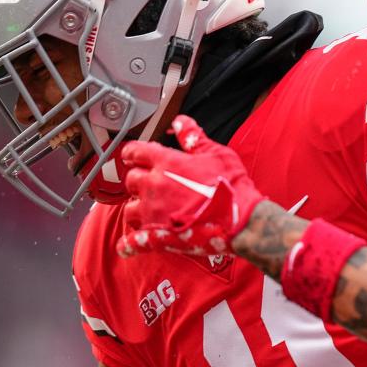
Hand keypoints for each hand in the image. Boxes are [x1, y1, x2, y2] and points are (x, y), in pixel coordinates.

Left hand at [116, 116, 264, 257]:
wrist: (239, 220)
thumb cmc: (231, 185)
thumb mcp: (216, 152)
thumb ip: (193, 137)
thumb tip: (179, 120)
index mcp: (166, 163)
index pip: (135, 152)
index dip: (132, 153)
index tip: (132, 156)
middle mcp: (154, 186)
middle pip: (130, 180)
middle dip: (138, 181)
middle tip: (149, 184)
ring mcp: (153, 212)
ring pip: (129, 210)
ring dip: (136, 209)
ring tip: (148, 211)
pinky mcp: (157, 236)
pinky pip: (133, 242)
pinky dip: (128, 244)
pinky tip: (127, 246)